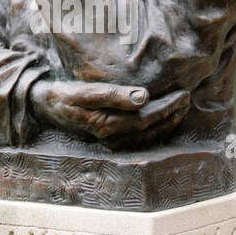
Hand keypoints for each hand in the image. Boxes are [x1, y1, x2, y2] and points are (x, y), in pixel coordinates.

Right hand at [29, 79, 190, 148]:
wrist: (47, 108)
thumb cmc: (66, 96)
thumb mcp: (86, 91)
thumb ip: (114, 94)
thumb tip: (145, 96)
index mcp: (107, 125)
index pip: (146, 117)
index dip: (167, 107)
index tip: (183, 94)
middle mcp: (111, 138)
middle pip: (150, 129)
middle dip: (172, 115)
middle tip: (188, 99)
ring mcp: (112, 143)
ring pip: (147, 138)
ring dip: (167, 125)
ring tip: (182, 110)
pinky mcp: (111, 142)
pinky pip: (140, 140)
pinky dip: (156, 132)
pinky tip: (166, 122)